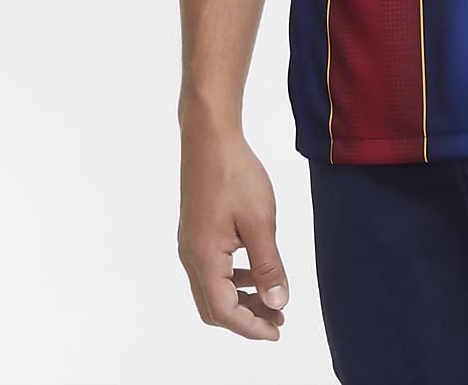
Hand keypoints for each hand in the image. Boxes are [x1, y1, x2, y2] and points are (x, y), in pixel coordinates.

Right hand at [178, 121, 289, 340]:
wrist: (209, 138)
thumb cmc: (234, 174)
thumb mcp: (260, 221)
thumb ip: (268, 265)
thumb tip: (276, 301)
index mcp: (204, 260)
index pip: (225, 312)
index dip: (252, 327)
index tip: (277, 330)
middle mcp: (191, 257)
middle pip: (214, 307)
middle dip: (246, 318)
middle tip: (277, 317)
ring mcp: (190, 243)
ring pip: (212, 289)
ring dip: (240, 298)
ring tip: (271, 296)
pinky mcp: (195, 231)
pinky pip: (211, 269)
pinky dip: (233, 278)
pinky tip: (254, 267)